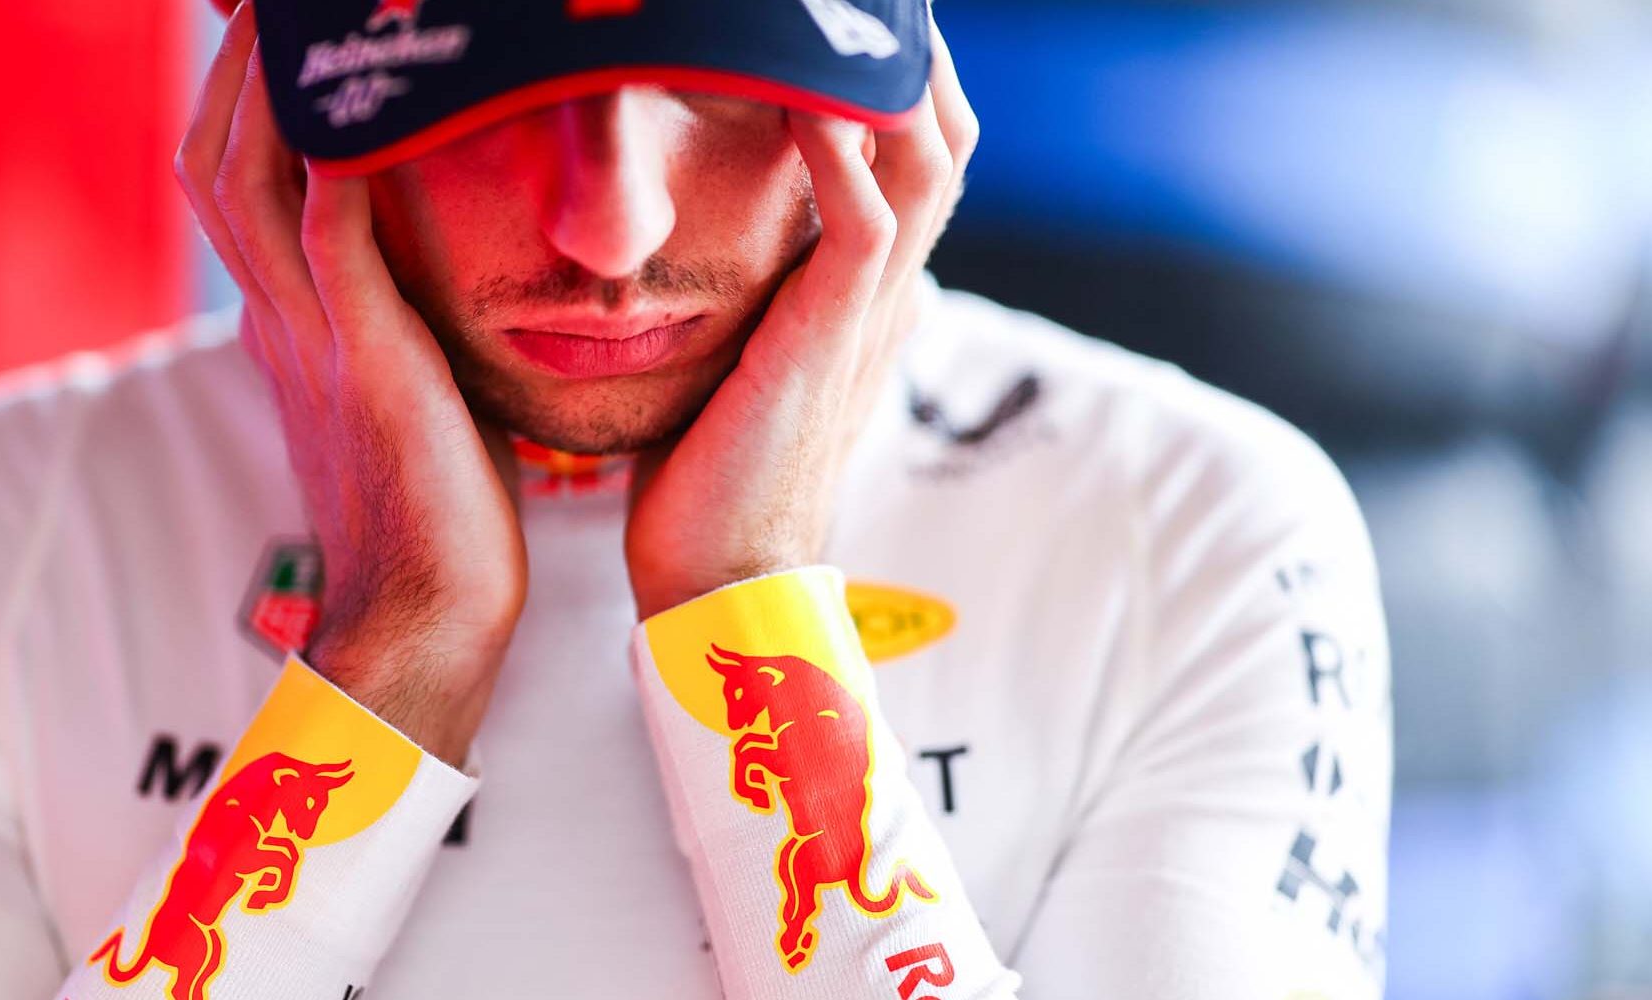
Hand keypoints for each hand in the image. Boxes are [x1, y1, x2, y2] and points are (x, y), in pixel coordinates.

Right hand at [175, 2, 526, 765]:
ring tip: (287, 13)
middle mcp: (282, 321)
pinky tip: (356, 104)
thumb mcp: (406, 393)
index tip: (276, 34)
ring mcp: (313, 341)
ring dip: (265, 87)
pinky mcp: (365, 366)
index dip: (244, 100)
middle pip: (217, 159)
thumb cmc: (439, 510)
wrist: (426, 619)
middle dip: (235, 68)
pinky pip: (330, 243)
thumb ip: (397, 324)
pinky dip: (332, 167)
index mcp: (291, 326)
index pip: (237, 184)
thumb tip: (429, 269)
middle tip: (262, 3)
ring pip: (249, 183)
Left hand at [623, 22, 977, 618]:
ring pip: (923, 164)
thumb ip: (754, 297)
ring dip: (887, 77)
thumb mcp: (739, 357)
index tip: (846, 24)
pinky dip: (843, 152)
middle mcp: (885, 293)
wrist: (719, 577)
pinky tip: (802, 93)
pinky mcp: (828, 343)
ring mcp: (867, 316)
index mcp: (867, 292)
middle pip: (943, 139)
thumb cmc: (708, 474)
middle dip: (911, 57)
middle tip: (866, 0)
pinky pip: (863, 224)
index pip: (916, 157)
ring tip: (839, 16)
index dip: (899, 80)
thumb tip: (723, 249)